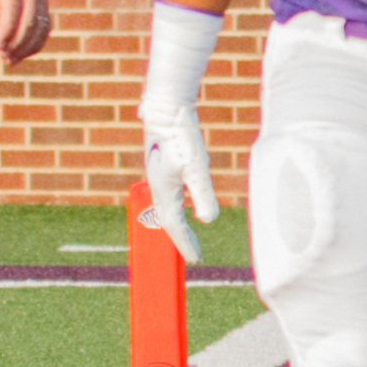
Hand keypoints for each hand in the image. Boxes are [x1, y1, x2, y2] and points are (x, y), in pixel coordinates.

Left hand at [0, 0, 52, 65]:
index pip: (11, 7)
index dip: (6, 29)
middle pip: (30, 18)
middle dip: (18, 42)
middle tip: (4, 57)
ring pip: (41, 24)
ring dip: (29, 45)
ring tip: (11, 60)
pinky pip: (45, 24)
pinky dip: (37, 41)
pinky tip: (23, 53)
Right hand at [140, 111, 220, 266]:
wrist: (165, 108)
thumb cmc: (181, 136)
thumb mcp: (196, 166)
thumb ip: (202, 194)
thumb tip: (208, 220)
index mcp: (164, 191)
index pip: (174, 226)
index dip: (185, 243)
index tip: (196, 259)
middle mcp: (158, 186)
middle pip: (168, 220)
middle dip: (181, 238)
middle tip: (194, 254)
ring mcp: (158, 175)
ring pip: (166, 208)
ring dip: (177, 224)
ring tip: (188, 235)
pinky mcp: (162, 165)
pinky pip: (168, 195)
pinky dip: (175, 207)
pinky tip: (184, 203)